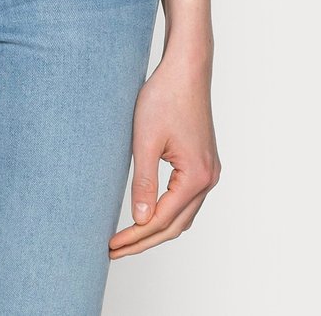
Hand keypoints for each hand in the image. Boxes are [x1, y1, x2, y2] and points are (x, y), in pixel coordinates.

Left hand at [109, 52, 220, 257]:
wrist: (185, 70)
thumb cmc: (164, 97)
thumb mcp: (145, 140)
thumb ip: (143, 182)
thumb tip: (140, 220)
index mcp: (196, 176)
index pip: (162, 220)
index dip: (135, 237)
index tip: (111, 246)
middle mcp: (208, 179)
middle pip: (175, 224)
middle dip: (144, 240)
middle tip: (114, 251)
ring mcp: (209, 171)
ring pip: (182, 215)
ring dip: (156, 229)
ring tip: (127, 239)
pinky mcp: (203, 163)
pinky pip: (185, 199)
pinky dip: (167, 212)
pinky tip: (148, 214)